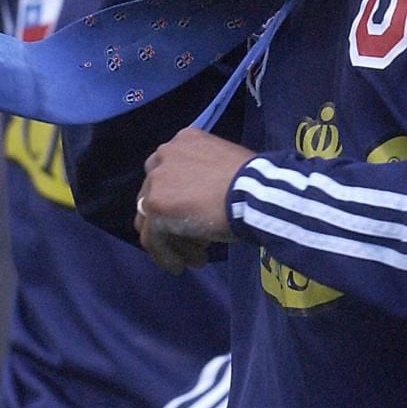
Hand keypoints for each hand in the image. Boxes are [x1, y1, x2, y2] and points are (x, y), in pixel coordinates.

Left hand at [136, 128, 255, 274]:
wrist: (254, 193)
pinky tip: (181, 266)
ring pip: (152, 221)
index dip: (180, 201)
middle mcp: (164, 154)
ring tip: (194, 257)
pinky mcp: (155, 206)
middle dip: (173, 222)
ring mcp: (156, 180)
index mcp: (183, 140)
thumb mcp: (223, 165)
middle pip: (155, 196)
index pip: (168, 175)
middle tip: (196, 241)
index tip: (196, 220)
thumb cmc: (253, 181)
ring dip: (172, 242)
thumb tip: (198, 200)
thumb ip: (202, 176)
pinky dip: (166, 256)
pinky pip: (153, 239)